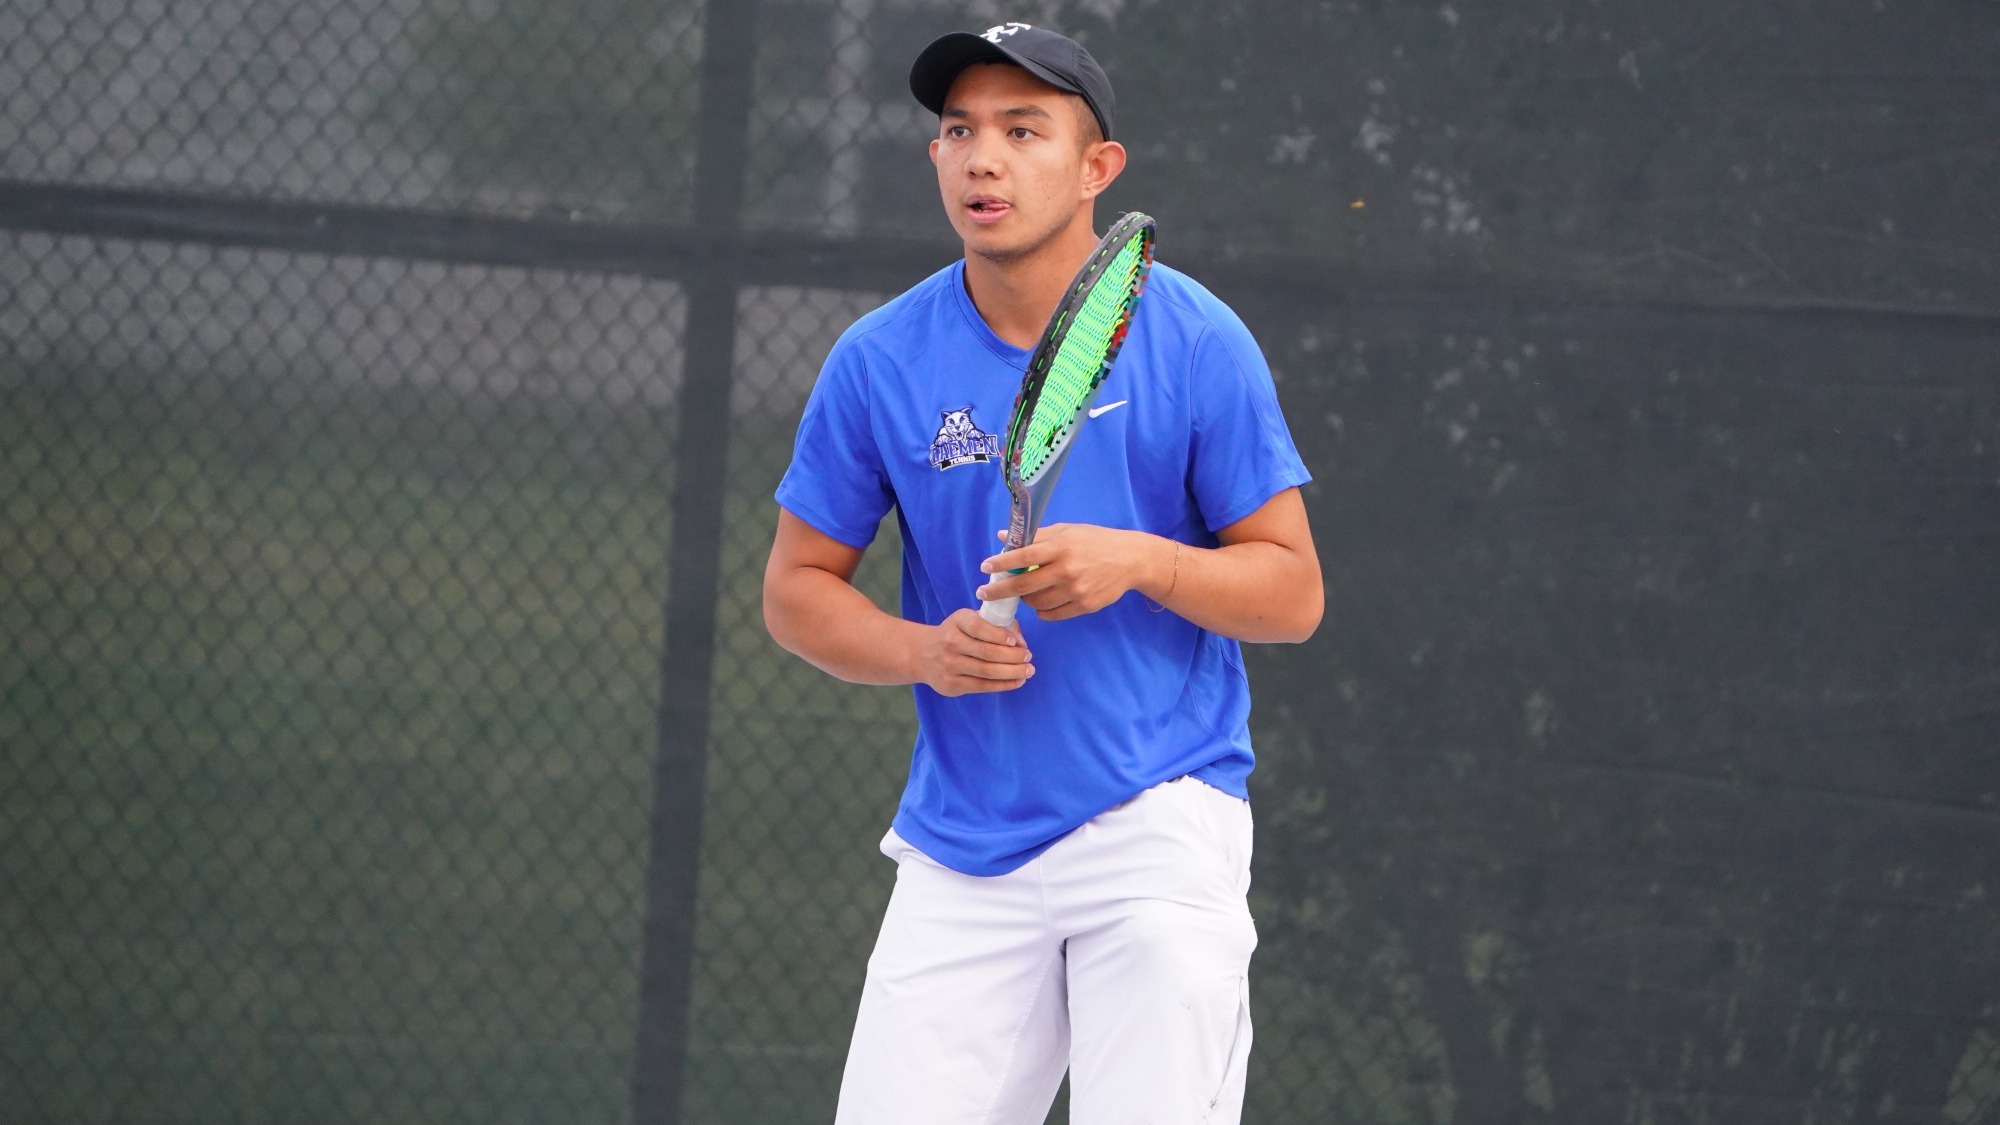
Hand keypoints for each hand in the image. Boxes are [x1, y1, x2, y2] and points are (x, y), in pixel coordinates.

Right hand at [914, 608, 1034, 695]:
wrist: (923, 654)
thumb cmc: (956, 634)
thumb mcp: (969, 620)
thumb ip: (996, 625)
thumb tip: (1021, 642)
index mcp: (957, 622)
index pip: (979, 627)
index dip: (999, 635)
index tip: (1016, 641)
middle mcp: (950, 643)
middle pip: (987, 652)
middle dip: (1013, 656)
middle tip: (1029, 657)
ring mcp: (950, 665)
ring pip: (987, 671)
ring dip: (1012, 672)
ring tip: (1028, 671)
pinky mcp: (952, 685)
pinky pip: (983, 686)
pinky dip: (1003, 685)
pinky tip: (1017, 681)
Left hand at [977, 524, 1151, 621]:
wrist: (1131, 560)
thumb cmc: (1095, 541)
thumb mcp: (1068, 530)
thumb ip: (1037, 535)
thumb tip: (1003, 537)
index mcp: (1061, 547)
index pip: (1024, 556)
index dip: (1001, 563)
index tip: (985, 567)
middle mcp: (1067, 569)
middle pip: (1024, 585)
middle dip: (999, 591)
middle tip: (984, 593)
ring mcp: (1076, 590)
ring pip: (1036, 603)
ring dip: (1024, 599)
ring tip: (1023, 592)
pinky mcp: (1085, 606)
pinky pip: (1052, 614)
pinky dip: (1041, 610)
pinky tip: (1041, 602)